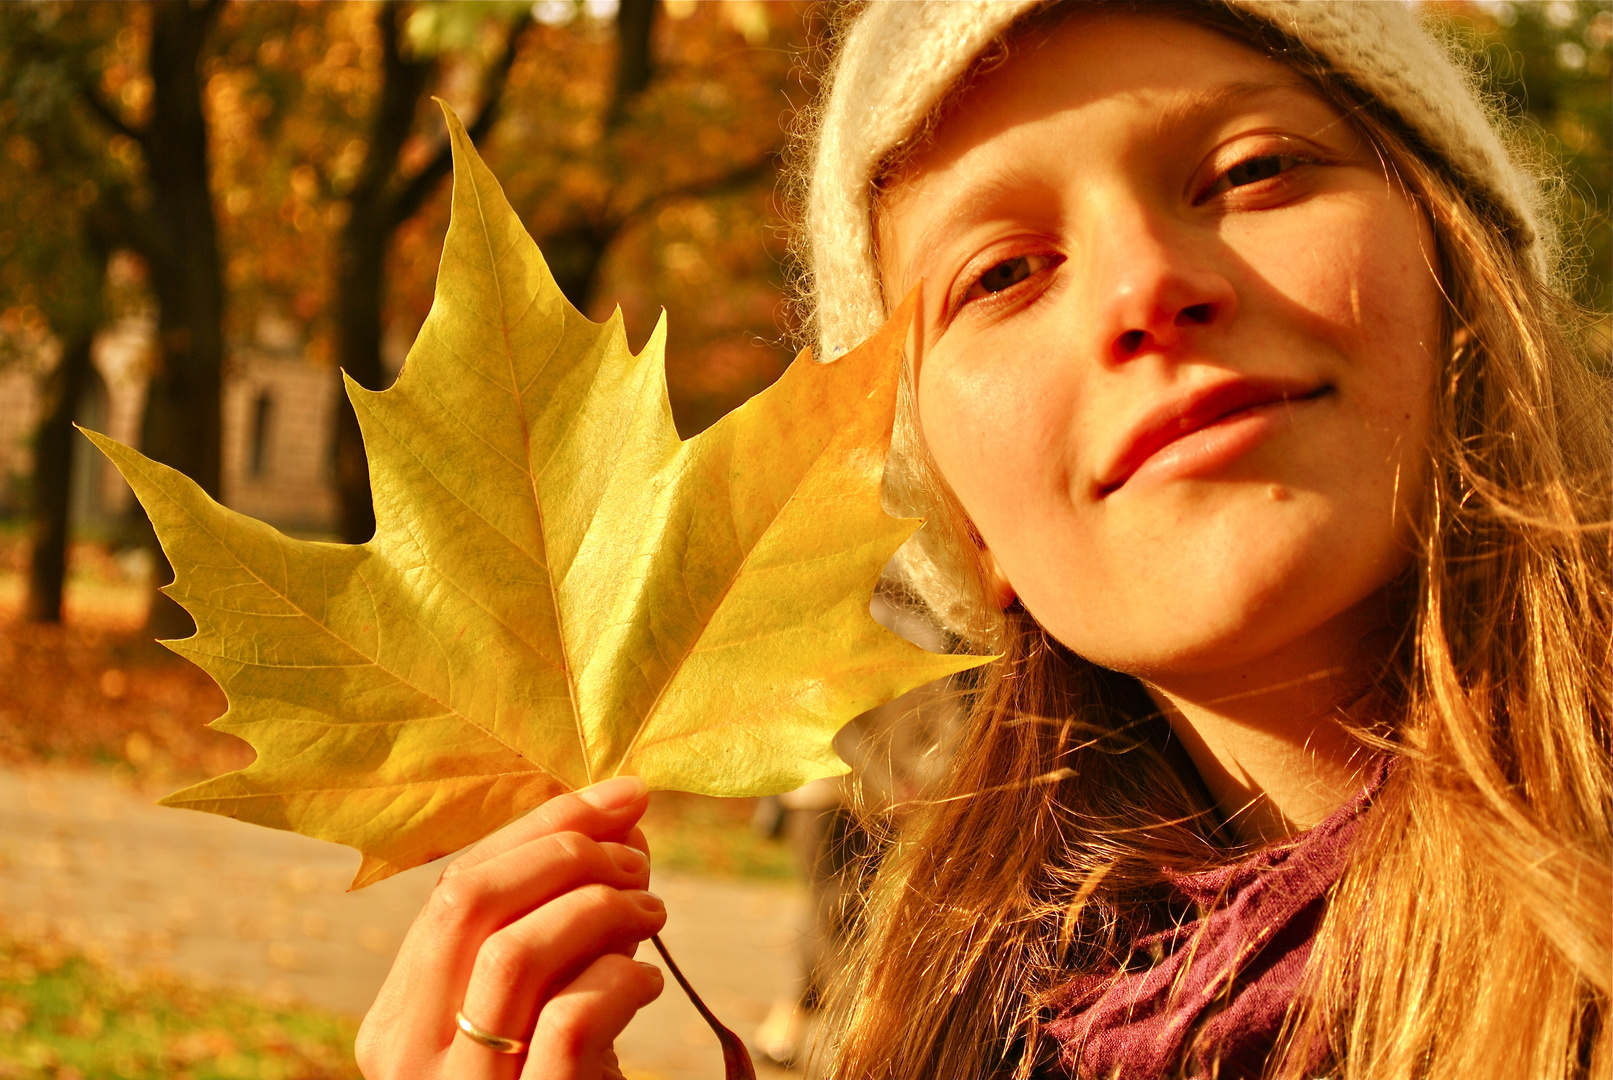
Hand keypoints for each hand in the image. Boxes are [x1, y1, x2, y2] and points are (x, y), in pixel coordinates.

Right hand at [356, 775, 666, 1079]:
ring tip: (654, 909)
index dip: (543, 823)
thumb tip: (623, 822)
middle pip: (468, 898)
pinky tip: (649, 980)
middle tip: (639, 853)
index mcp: (397, 1019)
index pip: (453, 886)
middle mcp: (406, 1055)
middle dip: (565, 848)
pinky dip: (619, 979)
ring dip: (600, 905)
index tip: (622, 792)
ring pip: (514, 949)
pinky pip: (569, 1020)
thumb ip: (566, 925)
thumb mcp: (543, 1008)